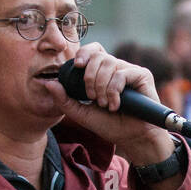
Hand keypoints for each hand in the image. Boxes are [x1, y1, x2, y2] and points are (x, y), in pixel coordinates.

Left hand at [42, 43, 173, 165]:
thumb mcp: (82, 114)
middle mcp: (116, 68)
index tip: (78, 65)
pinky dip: (114, 90)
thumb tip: (49, 83)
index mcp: (103, 73)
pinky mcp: (142, 75)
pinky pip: (122, 74)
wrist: (132, 138)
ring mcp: (130, 70)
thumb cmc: (111, 126)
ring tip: (105, 105)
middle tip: (92, 97)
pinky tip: (116, 105)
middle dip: (90, 77)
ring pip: (109, 64)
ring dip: (102, 87)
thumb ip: (65, 100)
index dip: (84, 53)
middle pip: (98, 56)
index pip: (93, 51)